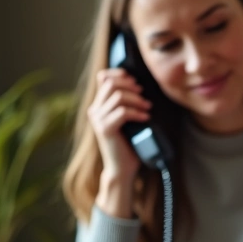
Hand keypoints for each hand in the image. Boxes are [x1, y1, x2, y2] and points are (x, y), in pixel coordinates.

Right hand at [87, 68, 150, 183]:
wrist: (122, 168)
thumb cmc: (129, 143)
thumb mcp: (127, 118)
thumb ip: (127, 103)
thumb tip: (139, 84)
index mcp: (98, 105)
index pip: (103, 77)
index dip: (119, 74)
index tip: (134, 80)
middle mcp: (94, 110)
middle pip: (111, 84)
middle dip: (130, 86)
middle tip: (144, 95)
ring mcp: (98, 120)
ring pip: (118, 97)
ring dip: (136, 100)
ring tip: (148, 108)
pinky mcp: (105, 129)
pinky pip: (122, 112)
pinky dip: (137, 113)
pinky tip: (146, 118)